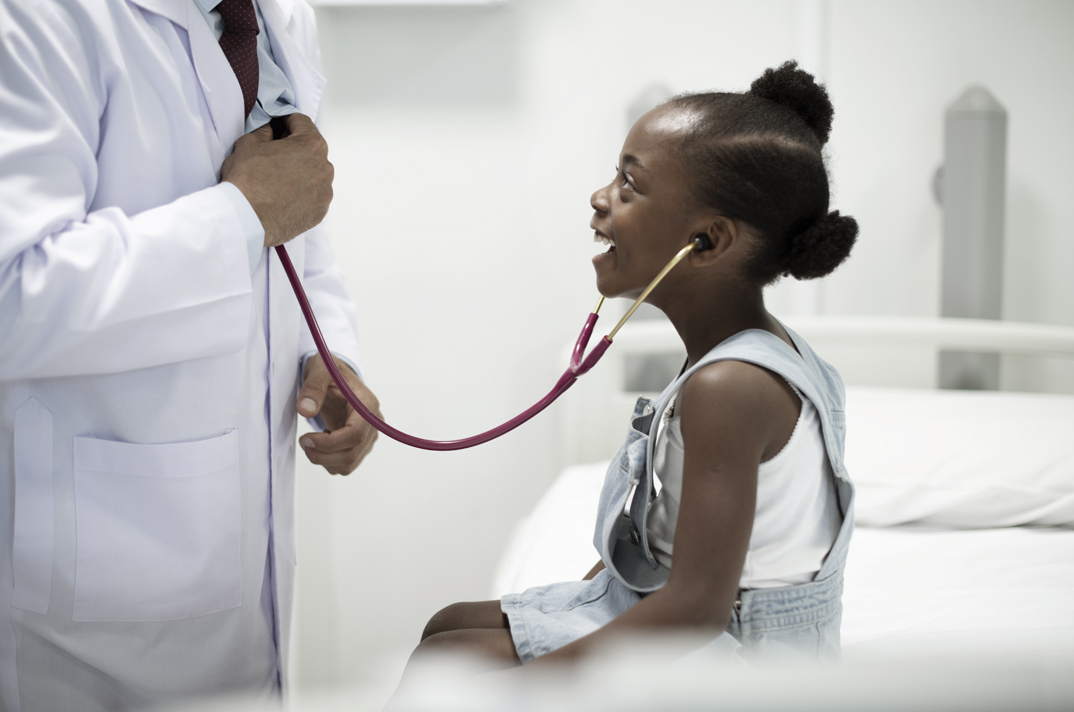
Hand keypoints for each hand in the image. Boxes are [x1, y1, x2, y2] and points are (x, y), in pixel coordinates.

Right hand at [221, 113, 333, 247]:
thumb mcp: (249, 143)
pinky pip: (313, 195)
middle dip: (293, 147)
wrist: (245, 219)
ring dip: (299, 171)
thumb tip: (270, 129)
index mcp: (311, 145)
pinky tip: (283, 195)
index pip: (301, 122)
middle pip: (310, 149)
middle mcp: (324, 168)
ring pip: (313, 173)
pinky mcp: (320, 211)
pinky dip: (301, 192)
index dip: (285, 120)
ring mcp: (325, 192)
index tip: (277, 123)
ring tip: (277, 178)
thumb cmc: (247, 181)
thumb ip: (264, 131)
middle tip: (273, 152)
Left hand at [297, 354, 379, 475]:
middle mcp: (374, 423)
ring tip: (312, 440)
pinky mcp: (361, 445)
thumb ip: (313, 388)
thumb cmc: (331, 371)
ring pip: (349, 464)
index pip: (355, 435)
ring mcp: (369, 436)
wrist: (336, 377)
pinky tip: (323, 442)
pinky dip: (329, 461)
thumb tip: (306, 410)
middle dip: (322, 455)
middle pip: (351, 454)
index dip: (329, 443)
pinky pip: (346, 465)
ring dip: (324, 460)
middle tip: (303, 441)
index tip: (306, 438)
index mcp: (367, 405)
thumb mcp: (320, 369)